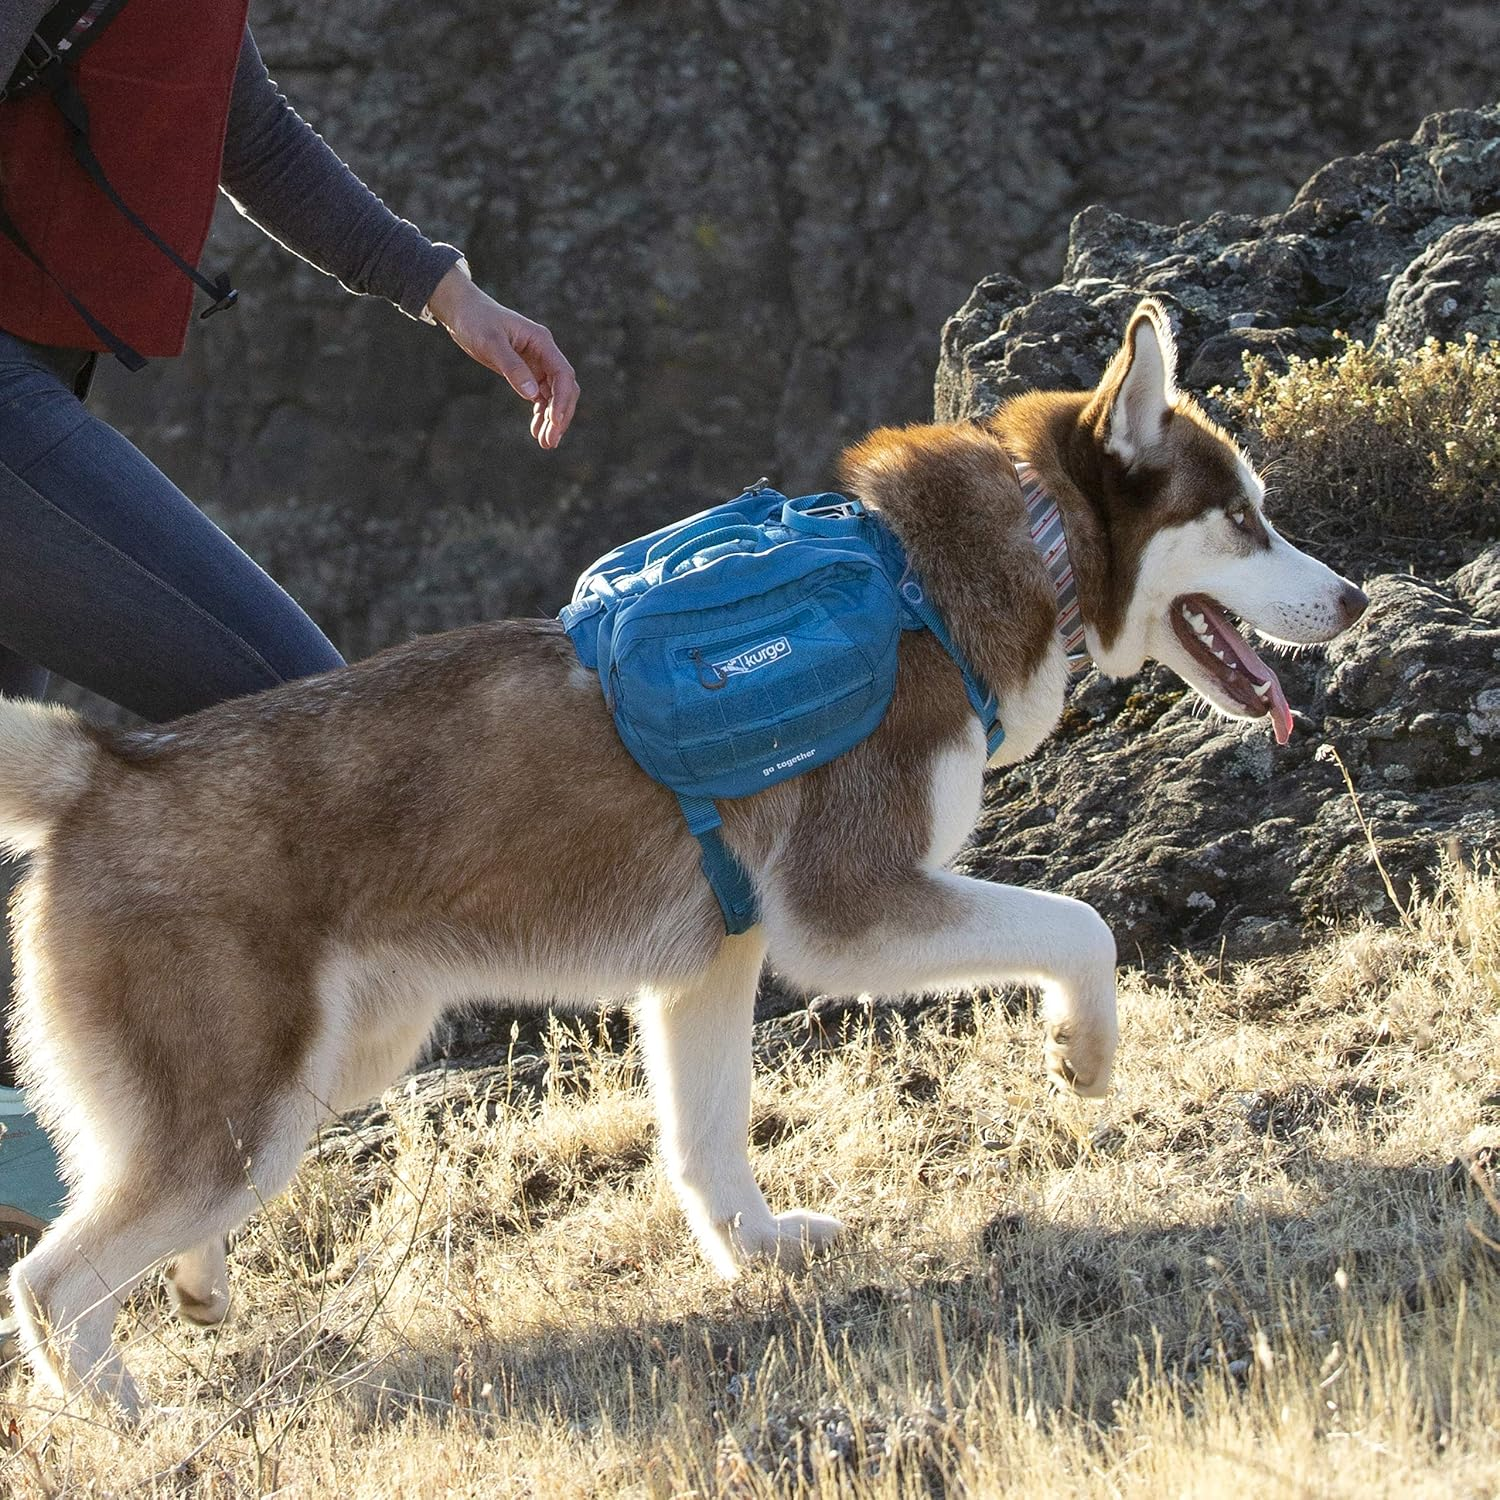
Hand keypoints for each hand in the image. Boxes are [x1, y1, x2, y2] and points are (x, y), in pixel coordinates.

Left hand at [426, 267, 578, 448]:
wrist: (462, 311)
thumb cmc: (476, 321)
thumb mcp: (491, 343)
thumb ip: (512, 367)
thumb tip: (532, 394)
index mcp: (542, 342)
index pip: (562, 374)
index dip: (562, 400)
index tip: (555, 422)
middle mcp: (544, 354)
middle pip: (564, 389)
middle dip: (560, 416)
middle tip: (551, 441)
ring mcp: (537, 364)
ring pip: (553, 396)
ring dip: (552, 420)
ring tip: (546, 443)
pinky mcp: (526, 372)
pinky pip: (540, 397)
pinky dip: (540, 414)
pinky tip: (536, 431)